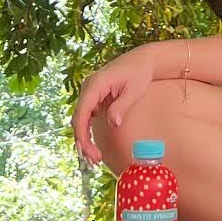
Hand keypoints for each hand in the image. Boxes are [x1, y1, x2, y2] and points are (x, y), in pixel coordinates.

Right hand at [71, 47, 157, 163]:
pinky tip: (93, 145)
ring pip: (80, 118)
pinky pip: (86, 115)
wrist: (142, 60)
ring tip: (94, 157)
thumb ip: (122, 106)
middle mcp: (88, 86)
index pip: (82, 112)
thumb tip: (113, 123)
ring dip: (84, 138)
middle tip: (94, 160)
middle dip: (83, 141)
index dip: (81, 134)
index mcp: (96, 83)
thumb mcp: (134, 90)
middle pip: (78, 118)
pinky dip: (87, 130)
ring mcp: (89, 91)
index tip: (87, 151)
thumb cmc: (139, 73)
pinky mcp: (93, 96)